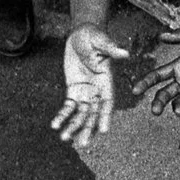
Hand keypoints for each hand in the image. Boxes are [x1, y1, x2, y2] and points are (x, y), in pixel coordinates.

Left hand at [53, 25, 130, 150]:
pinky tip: (54, 125)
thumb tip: (125, 53)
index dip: (106, 117)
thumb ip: (111, 48)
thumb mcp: (101, 40)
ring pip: (81, 115)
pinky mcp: (73, 91)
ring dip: (73, 127)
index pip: (108, 103)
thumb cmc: (94, 36)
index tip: (104, 131)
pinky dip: (62, 116)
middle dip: (87, 129)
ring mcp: (86, 93)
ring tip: (64, 139)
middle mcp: (98, 92)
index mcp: (107, 82)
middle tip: (82, 144)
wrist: (81, 35)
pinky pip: (68, 107)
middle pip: (94, 114)